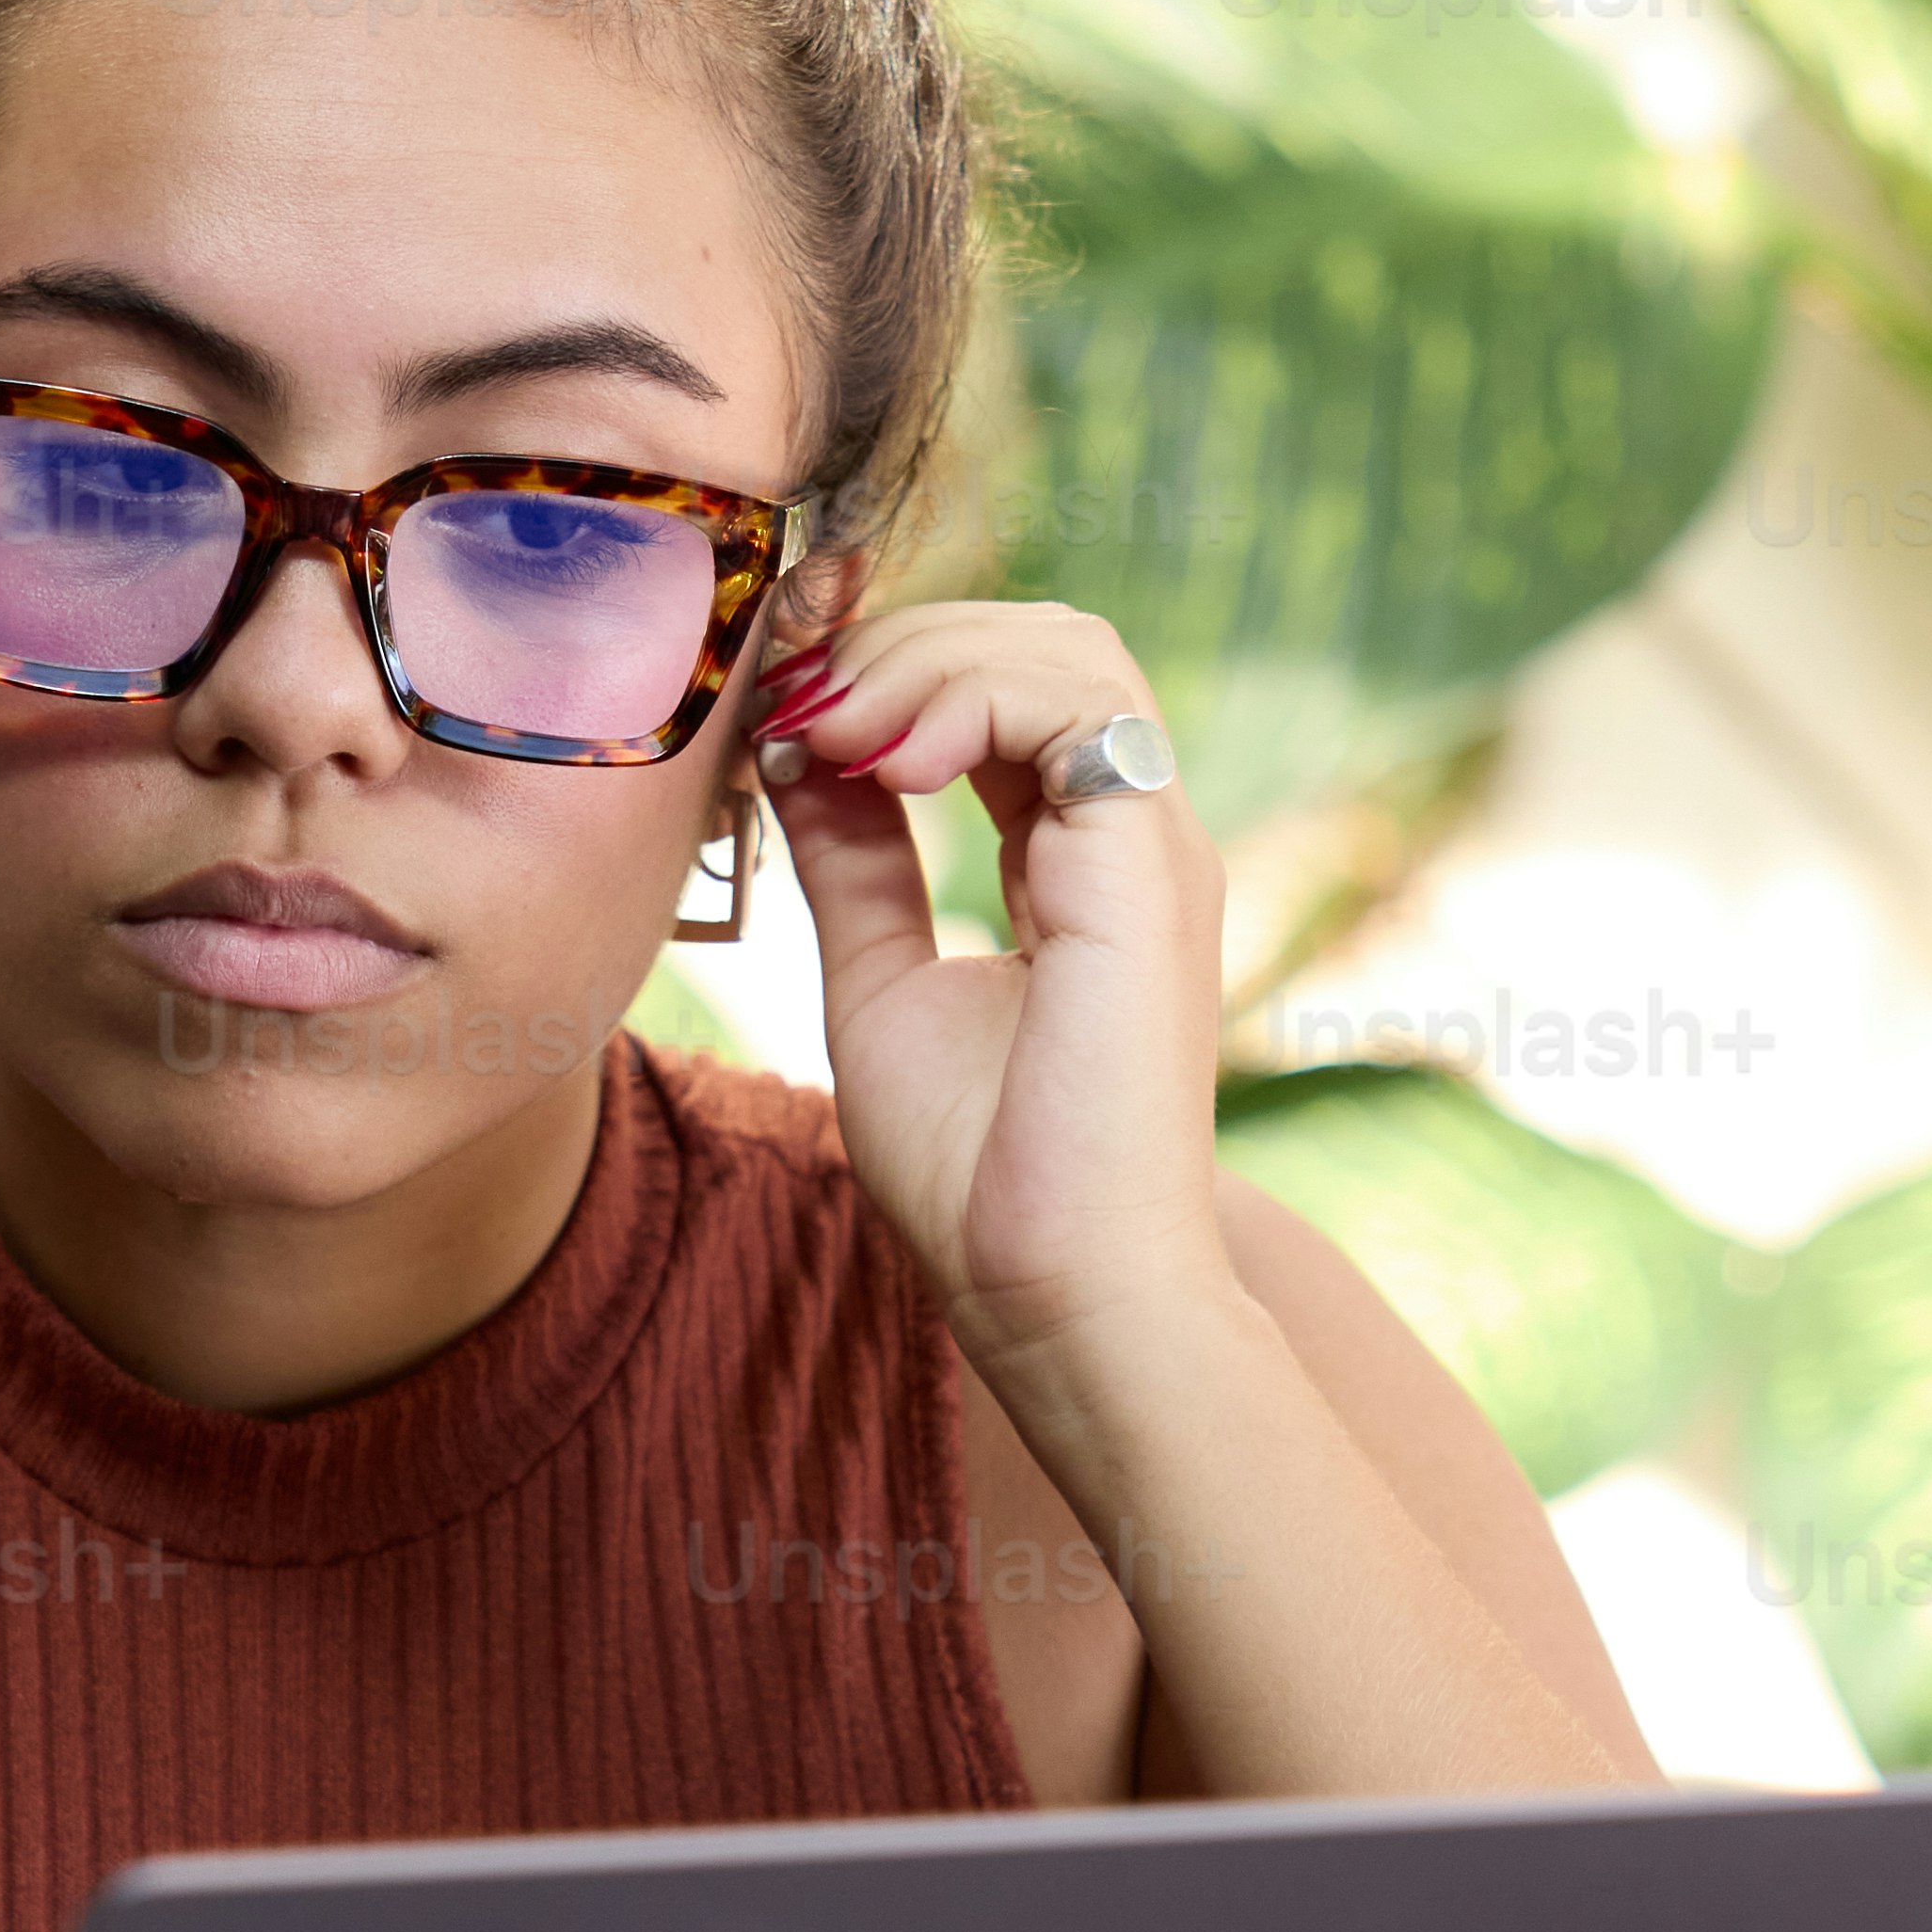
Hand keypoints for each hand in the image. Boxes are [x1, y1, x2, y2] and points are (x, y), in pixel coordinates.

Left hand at [755, 603, 1237, 1385]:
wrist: (1053, 1287)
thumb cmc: (982, 1175)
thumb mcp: (883, 982)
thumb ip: (857, 864)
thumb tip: (802, 756)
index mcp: (1077, 863)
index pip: (1003, 695)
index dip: (889, 675)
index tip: (781, 719)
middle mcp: (1128, 839)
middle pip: (1038, 643)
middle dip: (901, 645)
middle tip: (795, 706)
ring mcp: (1150, 845)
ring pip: (1064, 648)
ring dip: (926, 660)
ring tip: (836, 730)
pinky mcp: (1149, 865)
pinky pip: (1074, 702)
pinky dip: (966, 698)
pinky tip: (887, 763)